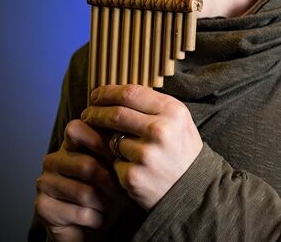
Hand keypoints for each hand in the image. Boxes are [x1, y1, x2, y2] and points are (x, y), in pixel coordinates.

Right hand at [35, 119, 130, 240]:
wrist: (90, 227)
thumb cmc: (106, 192)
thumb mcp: (113, 167)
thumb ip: (113, 150)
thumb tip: (124, 139)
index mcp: (68, 145)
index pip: (77, 129)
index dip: (101, 141)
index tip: (119, 154)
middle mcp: (53, 160)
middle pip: (86, 165)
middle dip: (110, 183)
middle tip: (122, 193)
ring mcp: (44, 182)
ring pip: (84, 192)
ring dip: (105, 205)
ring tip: (112, 208)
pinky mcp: (42, 206)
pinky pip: (80, 213)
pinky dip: (97, 220)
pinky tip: (99, 220)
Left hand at [81, 84, 202, 210]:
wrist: (193, 188)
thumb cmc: (181, 148)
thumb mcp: (177, 119)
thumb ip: (151, 104)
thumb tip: (114, 93)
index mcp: (172, 111)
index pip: (130, 93)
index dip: (108, 92)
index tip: (96, 95)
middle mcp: (160, 130)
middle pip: (115, 113)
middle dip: (96, 112)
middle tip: (87, 114)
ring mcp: (146, 154)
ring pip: (113, 139)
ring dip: (111, 141)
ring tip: (123, 147)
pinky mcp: (134, 176)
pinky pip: (115, 163)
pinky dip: (118, 163)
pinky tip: (133, 167)